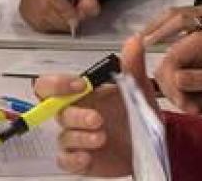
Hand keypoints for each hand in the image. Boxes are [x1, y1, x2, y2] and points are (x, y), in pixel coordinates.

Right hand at [50, 36, 154, 177]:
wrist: (150, 145)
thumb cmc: (137, 113)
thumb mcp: (138, 88)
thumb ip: (132, 65)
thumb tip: (135, 40)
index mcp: (80, 94)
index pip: (50, 86)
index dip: (56, 84)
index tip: (79, 85)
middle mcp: (73, 114)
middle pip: (55, 111)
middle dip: (75, 115)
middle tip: (98, 119)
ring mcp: (75, 138)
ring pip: (63, 136)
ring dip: (80, 137)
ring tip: (102, 137)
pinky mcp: (80, 160)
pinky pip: (65, 160)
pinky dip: (73, 159)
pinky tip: (87, 157)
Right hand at [153, 30, 201, 113]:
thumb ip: (198, 79)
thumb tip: (174, 80)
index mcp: (200, 40)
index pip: (170, 59)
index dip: (170, 82)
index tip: (182, 102)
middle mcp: (194, 42)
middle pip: (166, 65)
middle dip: (174, 90)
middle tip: (190, 108)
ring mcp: (195, 53)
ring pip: (172, 73)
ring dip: (181, 93)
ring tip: (199, 106)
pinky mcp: (198, 64)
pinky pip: (181, 78)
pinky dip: (188, 93)